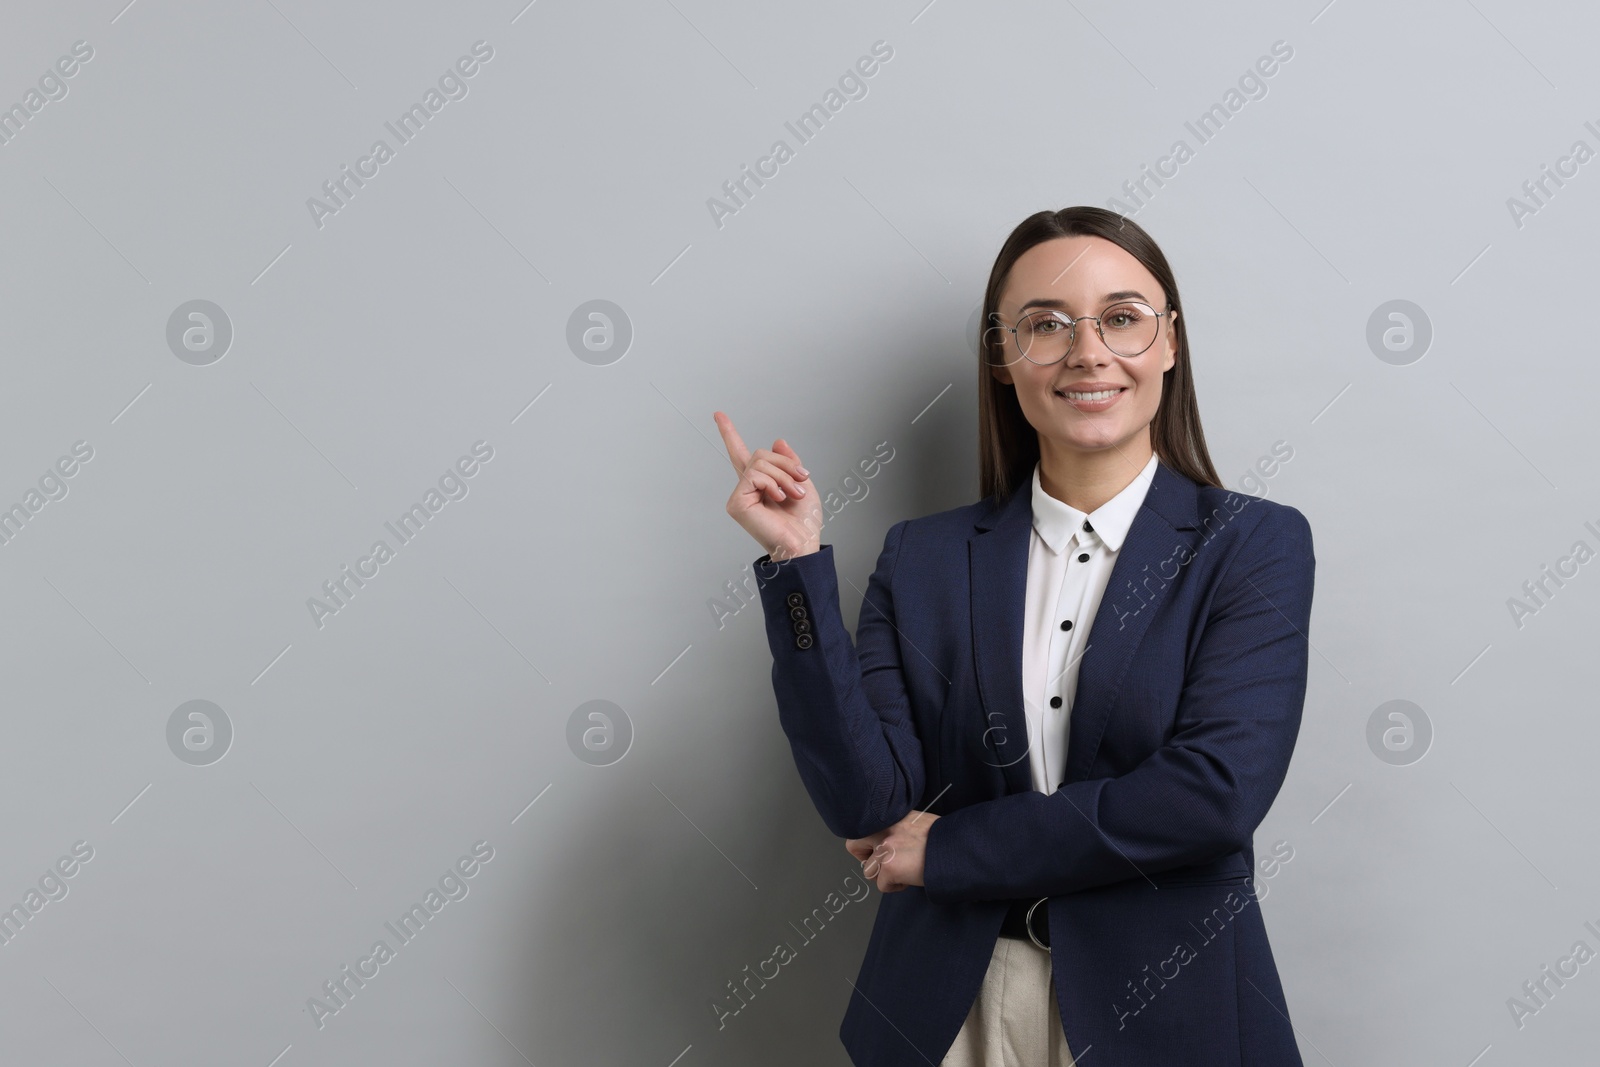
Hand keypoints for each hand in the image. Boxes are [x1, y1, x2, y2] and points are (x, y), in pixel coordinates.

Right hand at [714, 411, 822, 559]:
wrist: (803, 542)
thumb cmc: (804, 521)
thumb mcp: (801, 482)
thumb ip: (788, 462)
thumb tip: (777, 441)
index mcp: (760, 483)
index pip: (741, 454)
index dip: (729, 433)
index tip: (718, 414)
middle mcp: (746, 488)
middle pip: (759, 454)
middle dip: (785, 463)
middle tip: (801, 479)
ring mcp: (739, 495)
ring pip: (759, 463)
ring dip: (784, 475)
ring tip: (794, 494)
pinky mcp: (736, 503)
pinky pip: (754, 476)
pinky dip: (772, 483)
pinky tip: (777, 498)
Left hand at [845, 810, 938, 892]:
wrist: (958, 850)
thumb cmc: (944, 839)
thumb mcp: (917, 822)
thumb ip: (898, 829)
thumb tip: (886, 843)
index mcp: (891, 816)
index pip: (862, 827)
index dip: (869, 843)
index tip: (879, 850)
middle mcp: (885, 828)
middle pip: (853, 845)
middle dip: (866, 859)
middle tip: (883, 865)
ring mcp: (885, 847)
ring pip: (869, 871)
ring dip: (885, 876)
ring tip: (905, 871)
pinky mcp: (890, 867)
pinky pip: (882, 885)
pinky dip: (896, 886)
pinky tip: (911, 878)